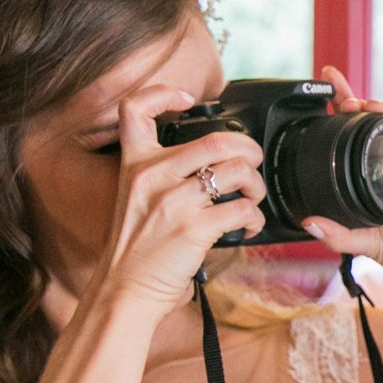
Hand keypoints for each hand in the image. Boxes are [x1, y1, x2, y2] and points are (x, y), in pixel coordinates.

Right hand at [96, 84, 268, 313]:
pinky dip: (255, 218)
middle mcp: (152, 176)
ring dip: (257, 185)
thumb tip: (213, 159)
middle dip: (249, 149)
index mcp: (135, 163)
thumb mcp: (136, 198)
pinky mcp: (194, 228)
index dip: (164, 93)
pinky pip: (243, 209)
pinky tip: (248, 226)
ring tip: (252, 198)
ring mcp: (173, 201)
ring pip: (238, 171)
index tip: (189, 100)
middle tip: (253, 162)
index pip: (135, 109)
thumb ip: (163, 173)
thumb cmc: (138, 247)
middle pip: (217, 139)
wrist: (126, 288)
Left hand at [301, 63, 382, 291]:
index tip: (320, 103)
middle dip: (351, 102)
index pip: (350, 146)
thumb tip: (307, 222)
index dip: (336, 122)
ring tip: (362, 101)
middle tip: (334, 89)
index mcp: (377, 185)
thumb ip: (339, 235)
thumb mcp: (369, 244)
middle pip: (370, 125)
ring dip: (377, 104)